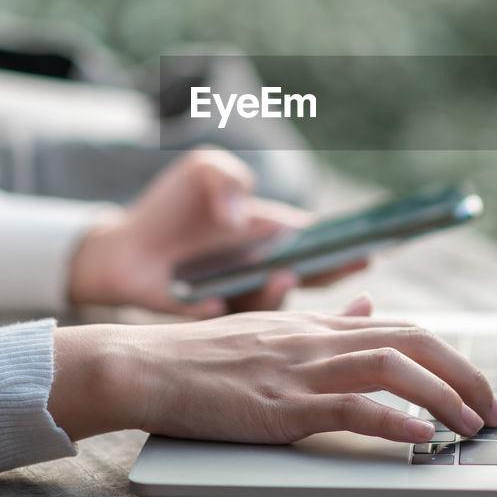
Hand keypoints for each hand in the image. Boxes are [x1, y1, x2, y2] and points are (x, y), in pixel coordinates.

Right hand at [48, 294, 496, 443]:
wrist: (146, 365)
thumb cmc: (203, 356)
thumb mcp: (273, 328)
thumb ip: (327, 322)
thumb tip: (372, 307)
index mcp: (317, 324)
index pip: (404, 329)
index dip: (450, 355)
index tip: (477, 386)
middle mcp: (317, 339)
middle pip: (414, 342)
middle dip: (464, 375)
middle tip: (493, 410)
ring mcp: (300, 369)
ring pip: (392, 369)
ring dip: (442, 398)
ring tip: (470, 427)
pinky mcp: (281, 404)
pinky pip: (349, 408)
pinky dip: (391, 421)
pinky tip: (418, 437)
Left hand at [67, 147, 366, 316]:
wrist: (119, 248)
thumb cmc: (170, 206)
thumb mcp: (201, 171)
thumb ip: (226, 175)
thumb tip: (239, 212)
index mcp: (270, 234)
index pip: (318, 241)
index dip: (349, 244)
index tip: (378, 243)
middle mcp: (263, 270)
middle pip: (311, 277)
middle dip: (336, 272)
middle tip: (355, 263)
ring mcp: (238, 298)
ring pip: (271, 307)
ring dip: (280, 294)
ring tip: (280, 274)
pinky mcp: (204, 321)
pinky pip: (219, 325)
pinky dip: (218, 313)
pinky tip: (208, 302)